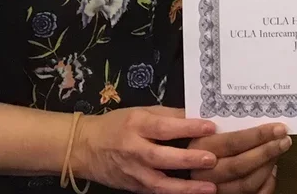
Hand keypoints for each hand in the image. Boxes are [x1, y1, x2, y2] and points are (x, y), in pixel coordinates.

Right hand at [74, 106, 218, 193]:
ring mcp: (132, 173)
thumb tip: (197, 116)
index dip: (187, 127)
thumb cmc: (117, 125)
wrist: (85, 147)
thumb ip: (169, 115)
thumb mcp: (141, 111)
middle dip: (188, 160)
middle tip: (212, 159)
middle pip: (162, 157)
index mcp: (136, 125)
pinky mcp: (133, 187)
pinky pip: (155, 193)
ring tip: (209, 188)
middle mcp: (133, 150)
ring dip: (186, 188)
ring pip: (159, 184)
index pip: (164, 127)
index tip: (210, 127)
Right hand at [188, 122, 290, 192]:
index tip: (279, 128)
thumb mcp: (204, 125)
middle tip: (284, 140)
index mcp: (199, 147)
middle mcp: (204, 171)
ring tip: (279, 151)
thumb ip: (224, 121)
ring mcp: (213, 188)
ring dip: (268, 167)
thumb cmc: (199, 137)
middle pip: (240, 165)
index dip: (258, 136)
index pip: (233, 142)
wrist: (183, 161)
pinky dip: (265, 185)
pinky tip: (272, 171)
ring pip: (246, 184)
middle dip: (267, 152)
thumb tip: (260, 110)